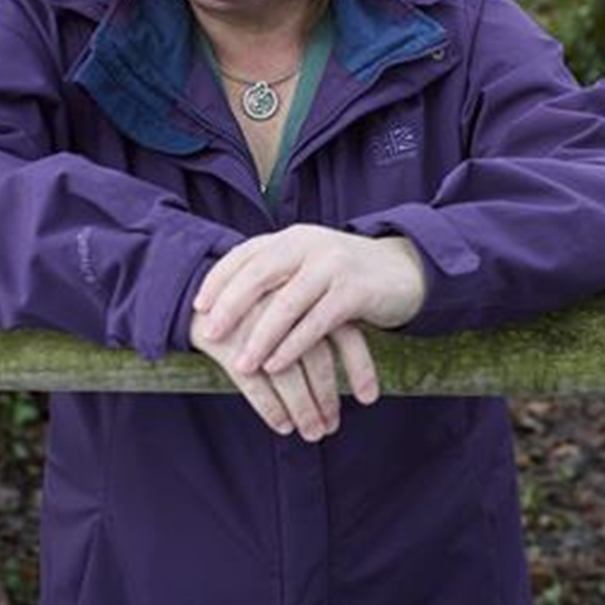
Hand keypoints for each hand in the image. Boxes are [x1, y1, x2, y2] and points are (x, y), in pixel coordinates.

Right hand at [189, 304, 372, 441]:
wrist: (195, 296)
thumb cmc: (256, 312)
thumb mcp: (289, 312)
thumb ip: (317, 333)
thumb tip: (352, 374)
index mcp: (308, 296)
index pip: (346, 335)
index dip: (360, 369)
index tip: (369, 400)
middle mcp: (285, 308)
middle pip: (318, 358)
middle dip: (326, 398)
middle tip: (331, 428)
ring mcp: (254, 323)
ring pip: (287, 374)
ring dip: (303, 409)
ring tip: (312, 434)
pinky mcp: (226, 341)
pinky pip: (253, 382)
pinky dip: (271, 408)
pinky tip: (282, 426)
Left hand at [192, 225, 426, 408]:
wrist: (406, 271)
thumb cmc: (347, 276)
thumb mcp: (309, 266)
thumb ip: (277, 277)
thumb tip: (225, 306)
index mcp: (292, 238)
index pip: (246, 254)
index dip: (219, 279)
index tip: (198, 307)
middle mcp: (310, 244)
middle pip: (260, 273)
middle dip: (231, 306)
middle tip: (210, 335)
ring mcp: (333, 265)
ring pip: (287, 303)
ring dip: (261, 337)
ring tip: (243, 366)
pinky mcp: (355, 291)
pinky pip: (317, 322)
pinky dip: (294, 346)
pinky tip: (278, 366)